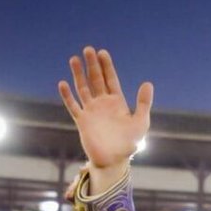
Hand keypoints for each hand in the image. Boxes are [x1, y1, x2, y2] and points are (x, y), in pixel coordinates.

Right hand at [57, 46, 153, 170]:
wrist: (114, 161)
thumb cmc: (129, 144)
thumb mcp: (140, 122)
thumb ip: (143, 103)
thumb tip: (148, 83)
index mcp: (117, 102)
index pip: (110, 79)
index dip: (106, 66)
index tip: (102, 53)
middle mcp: (103, 104)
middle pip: (96, 80)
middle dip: (92, 65)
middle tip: (88, 49)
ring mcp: (91, 111)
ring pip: (83, 89)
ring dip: (78, 75)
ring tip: (74, 59)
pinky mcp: (82, 121)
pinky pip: (73, 106)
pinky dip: (67, 95)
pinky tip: (63, 83)